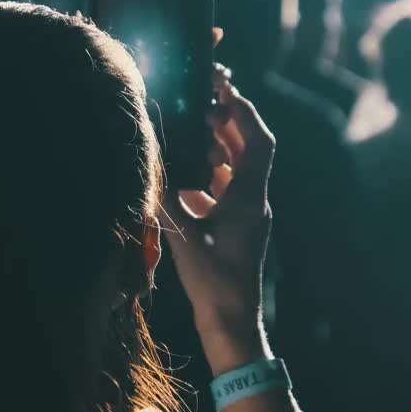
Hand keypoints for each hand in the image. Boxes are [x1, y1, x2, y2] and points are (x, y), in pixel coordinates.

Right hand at [162, 62, 275, 373]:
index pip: (258, 141)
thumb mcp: (185, 237)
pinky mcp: (236, 227)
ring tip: (195, 124)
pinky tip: (186, 169)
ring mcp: (247, 214)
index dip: (243, 111)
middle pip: (249, 148)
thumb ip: (169, 198)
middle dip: (229, 119)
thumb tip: (152, 161)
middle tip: (205, 95)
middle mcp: (254, 201)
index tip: (223, 88)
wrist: (232, 323)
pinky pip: (227, 188)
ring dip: (220, 144)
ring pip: (238, 167)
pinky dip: (210, 172)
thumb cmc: (213, 283)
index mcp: (249, 198)